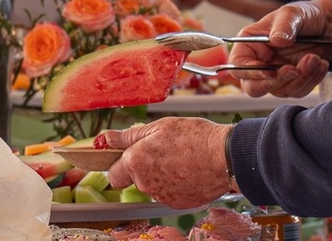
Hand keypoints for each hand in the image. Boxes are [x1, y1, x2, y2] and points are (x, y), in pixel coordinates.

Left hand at [103, 118, 233, 208]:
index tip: (128, 156)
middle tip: (160, 153)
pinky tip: (187, 170)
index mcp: (135, 162)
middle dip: (141, 169)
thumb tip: (106, 139)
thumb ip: (129, 136)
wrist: (225, 157)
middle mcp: (145, 183)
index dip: (120, 164)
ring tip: (179, 159)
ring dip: (159, 176)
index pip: (113, 174)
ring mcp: (161, 196)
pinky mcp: (177, 204)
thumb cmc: (194, 137)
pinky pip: (168, 194)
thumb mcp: (159, 127)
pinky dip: (174, 184)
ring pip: (152, 187)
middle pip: (134, 180)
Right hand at [228, 0, 331, 97]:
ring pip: (280, 91)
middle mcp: (260, 62)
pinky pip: (299, 91)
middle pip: (254, 87)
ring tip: (316, 58)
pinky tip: (321, 64)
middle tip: (294, 69)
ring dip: (300, 78)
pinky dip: (312, 80)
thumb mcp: (294, 13)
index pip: (238, 65)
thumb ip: (284, 24)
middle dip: (276, 82)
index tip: (269, 71)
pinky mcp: (294, 82)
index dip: (250, 72)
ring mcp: (277, 74)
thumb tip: (276, 39)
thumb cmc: (306, 15)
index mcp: (250, 44)